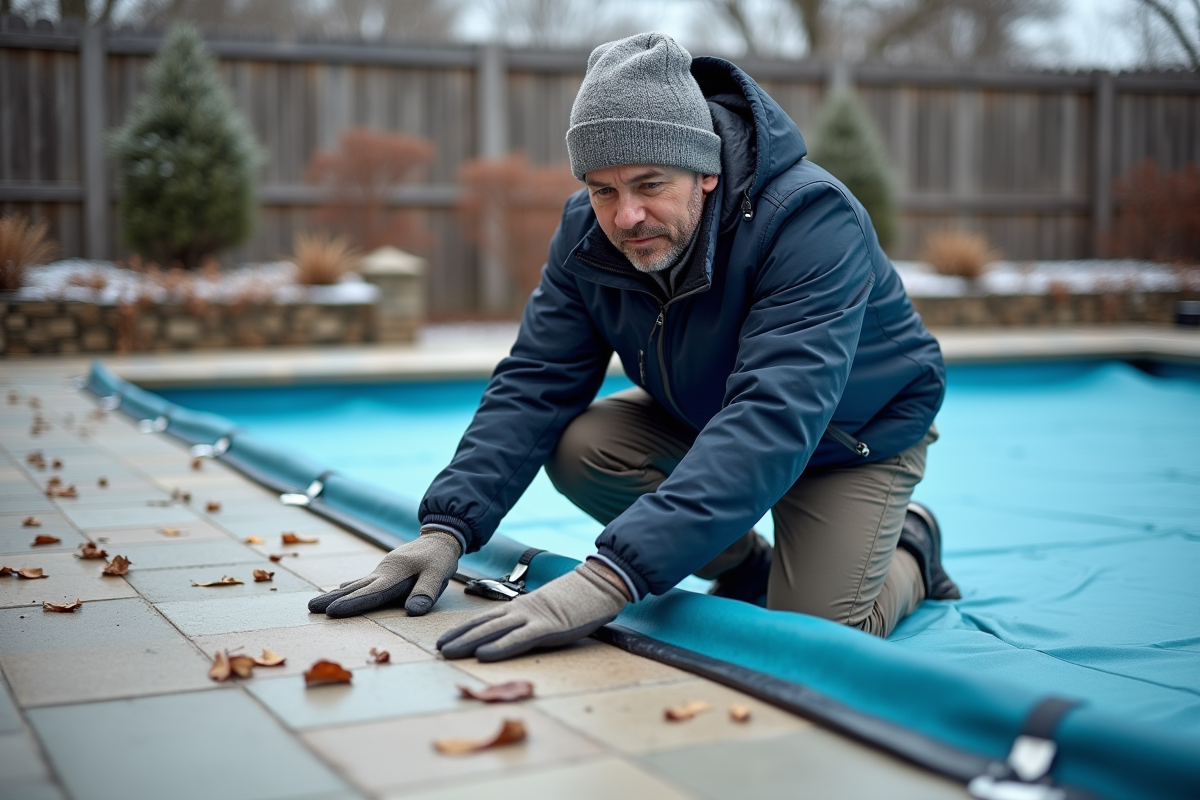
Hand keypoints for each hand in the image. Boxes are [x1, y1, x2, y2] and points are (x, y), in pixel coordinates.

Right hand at [308, 530, 460, 616]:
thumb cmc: (439, 559)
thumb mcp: (438, 575)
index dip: (351, 604)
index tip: (331, 612)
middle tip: (309, 608)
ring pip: (355, 584)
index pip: (370, 593)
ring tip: (315, 604)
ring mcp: (381, 570)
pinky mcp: (384, 570)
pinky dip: (349, 587)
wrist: (439, 537)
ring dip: (335, 594)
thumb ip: (426, 592)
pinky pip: (362, 580)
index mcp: (394, 575)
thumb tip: (413, 611)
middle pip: (354, 589)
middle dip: (332, 599)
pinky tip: (341, 590)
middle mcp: (383, 572)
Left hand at [436, 560, 628, 661]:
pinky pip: (519, 639)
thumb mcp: (548, 610)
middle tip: (436, 649)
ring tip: (448, 652)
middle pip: (483, 624)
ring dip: (468, 642)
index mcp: (520, 607)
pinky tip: (483, 654)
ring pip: (494, 631)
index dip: (462, 630)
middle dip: (458, 637)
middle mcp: (521, 611)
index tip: (443, 640)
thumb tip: (517, 634)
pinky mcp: (548, 628)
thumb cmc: (577, 599)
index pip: (484, 619)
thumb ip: (532, 620)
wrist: (599, 584)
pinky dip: (499, 647)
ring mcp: (533, 618)